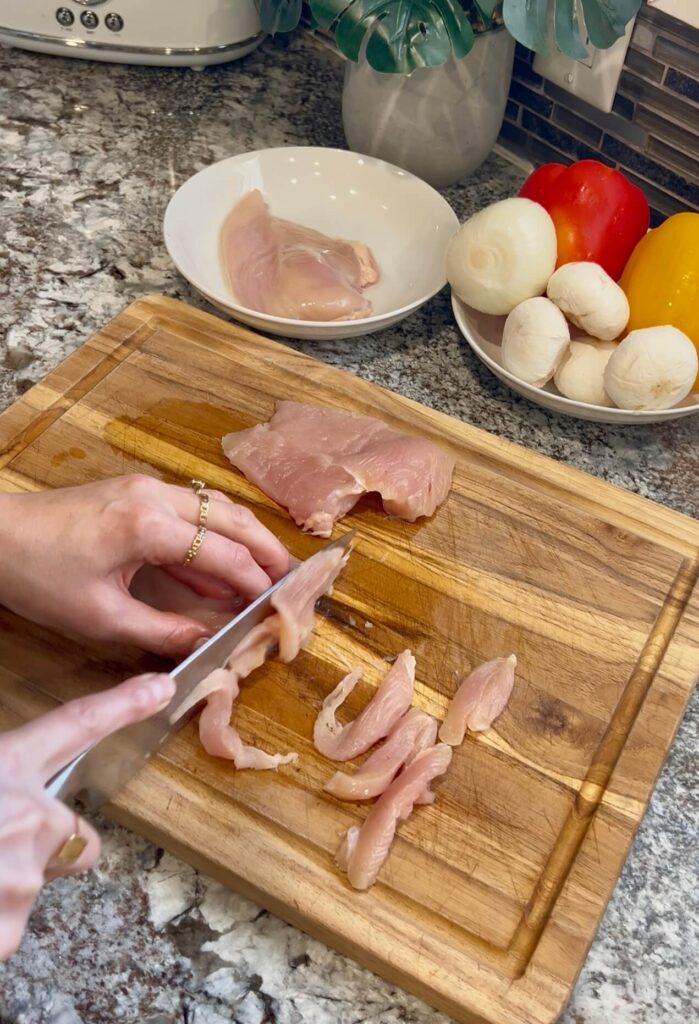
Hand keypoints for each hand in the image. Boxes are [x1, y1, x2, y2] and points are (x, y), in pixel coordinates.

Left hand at [0, 475, 289, 655]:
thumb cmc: (39, 577)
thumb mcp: (101, 616)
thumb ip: (162, 631)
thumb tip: (208, 644)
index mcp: (148, 526)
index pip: (223, 554)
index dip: (256, 583)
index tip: (278, 606)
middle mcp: (156, 496)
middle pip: (232, 518)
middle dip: (268, 548)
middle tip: (294, 579)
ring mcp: (146, 487)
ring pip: (216, 506)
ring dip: (247, 535)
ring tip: (271, 567)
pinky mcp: (135, 490)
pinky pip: (193, 508)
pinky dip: (217, 531)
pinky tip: (223, 559)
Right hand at [0, 671, 174, 960]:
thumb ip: (0, 775)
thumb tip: (8, 789)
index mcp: (7, 767)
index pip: (77, 724)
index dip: (122, 704)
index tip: (162, 687)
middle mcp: (31, 820)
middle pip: (76, 838)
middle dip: (45, 845)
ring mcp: (24, 878)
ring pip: (33, 886)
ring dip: (2, 886)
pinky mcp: (10, 931)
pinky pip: (7, 928)